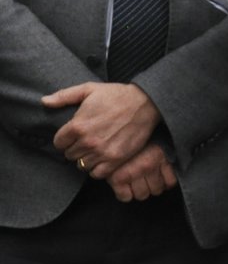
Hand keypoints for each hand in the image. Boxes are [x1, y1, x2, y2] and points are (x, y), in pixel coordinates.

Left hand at [46, 81, 160, 175]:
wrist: (146, 103)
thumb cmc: (117, 95)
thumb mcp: (90, 89)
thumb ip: (64, 96)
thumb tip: (44, 101)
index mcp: (77, 126)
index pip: (59, 143)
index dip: (66, 138)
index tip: (76, 134)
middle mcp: (87, 142)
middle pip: (70, 155)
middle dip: (76, 147)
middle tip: (88, 139)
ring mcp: (101, 152)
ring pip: (82, 165)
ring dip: (87, 158)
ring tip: (96, 148)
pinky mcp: (115, 160)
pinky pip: (97, 173)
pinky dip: (98, 168)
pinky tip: (103, 158)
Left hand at [105, 143, 177, 201]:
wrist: (140, 123)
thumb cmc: (124, 143)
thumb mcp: (111, 161)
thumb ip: (111, 176)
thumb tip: (118, 190)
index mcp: (120, 173)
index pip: (126, 197)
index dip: (126, 193)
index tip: (126, 186)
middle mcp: (137, 170)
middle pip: (142, 195)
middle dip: (140, 189)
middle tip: (139, 180)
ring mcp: (154, 166)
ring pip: (156, 190)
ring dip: (154, 186)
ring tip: (151, 177)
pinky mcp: (168, 161)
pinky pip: (170, 182)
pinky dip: (167, 182)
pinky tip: (162, 176)